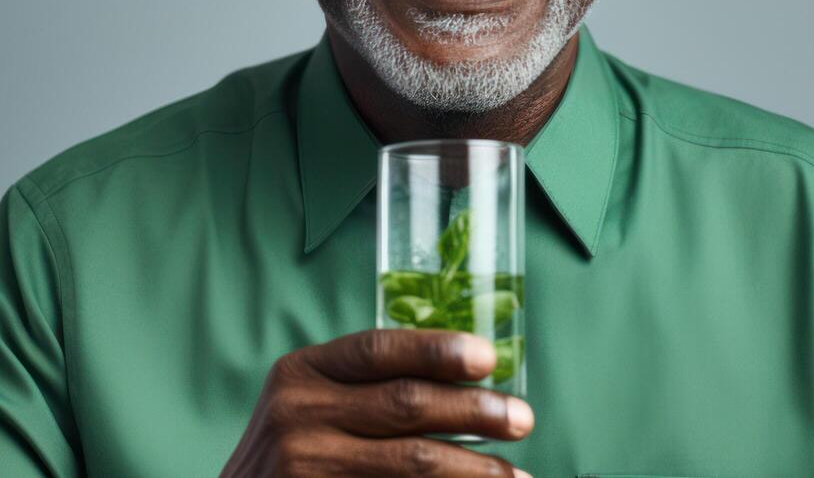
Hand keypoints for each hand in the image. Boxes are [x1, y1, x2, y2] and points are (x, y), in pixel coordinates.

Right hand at [220, 328, 534, 475]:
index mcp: (301, 373)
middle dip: (473, 411)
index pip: (377, 349)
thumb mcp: (309, 402)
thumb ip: (364, 385)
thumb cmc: (291, 450)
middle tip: (522, 418)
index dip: (436, 350)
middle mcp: (298, 415)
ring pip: (411, 462)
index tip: (488, 358)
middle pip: (405, 404)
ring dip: (475, 469)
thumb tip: (465, 379)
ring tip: (517, 477)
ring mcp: (306, 467)